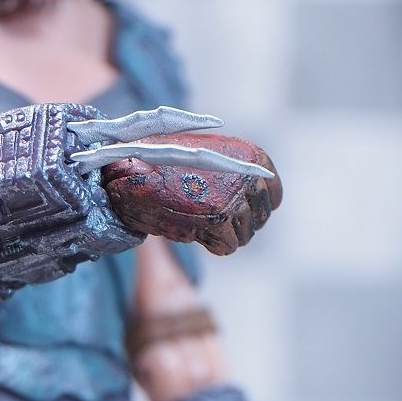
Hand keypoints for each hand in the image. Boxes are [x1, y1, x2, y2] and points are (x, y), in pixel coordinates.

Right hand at [101, 133, 281, 255]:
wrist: (128, 170)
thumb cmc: (159, 159)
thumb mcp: (202, 154)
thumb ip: (228, 170)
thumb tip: (246, 197)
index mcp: (250, 156)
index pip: (272, 192)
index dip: (257, 205)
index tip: (239, 209)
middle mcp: (247, 176)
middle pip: (260, 216)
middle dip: (239, 223)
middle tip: (212, 220)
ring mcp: (234, 199)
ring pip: (245, 234)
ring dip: (224, 235)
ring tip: (199, 223)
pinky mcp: (218, 221)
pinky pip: (227, 246)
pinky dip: (212, 244)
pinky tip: (194, 231)